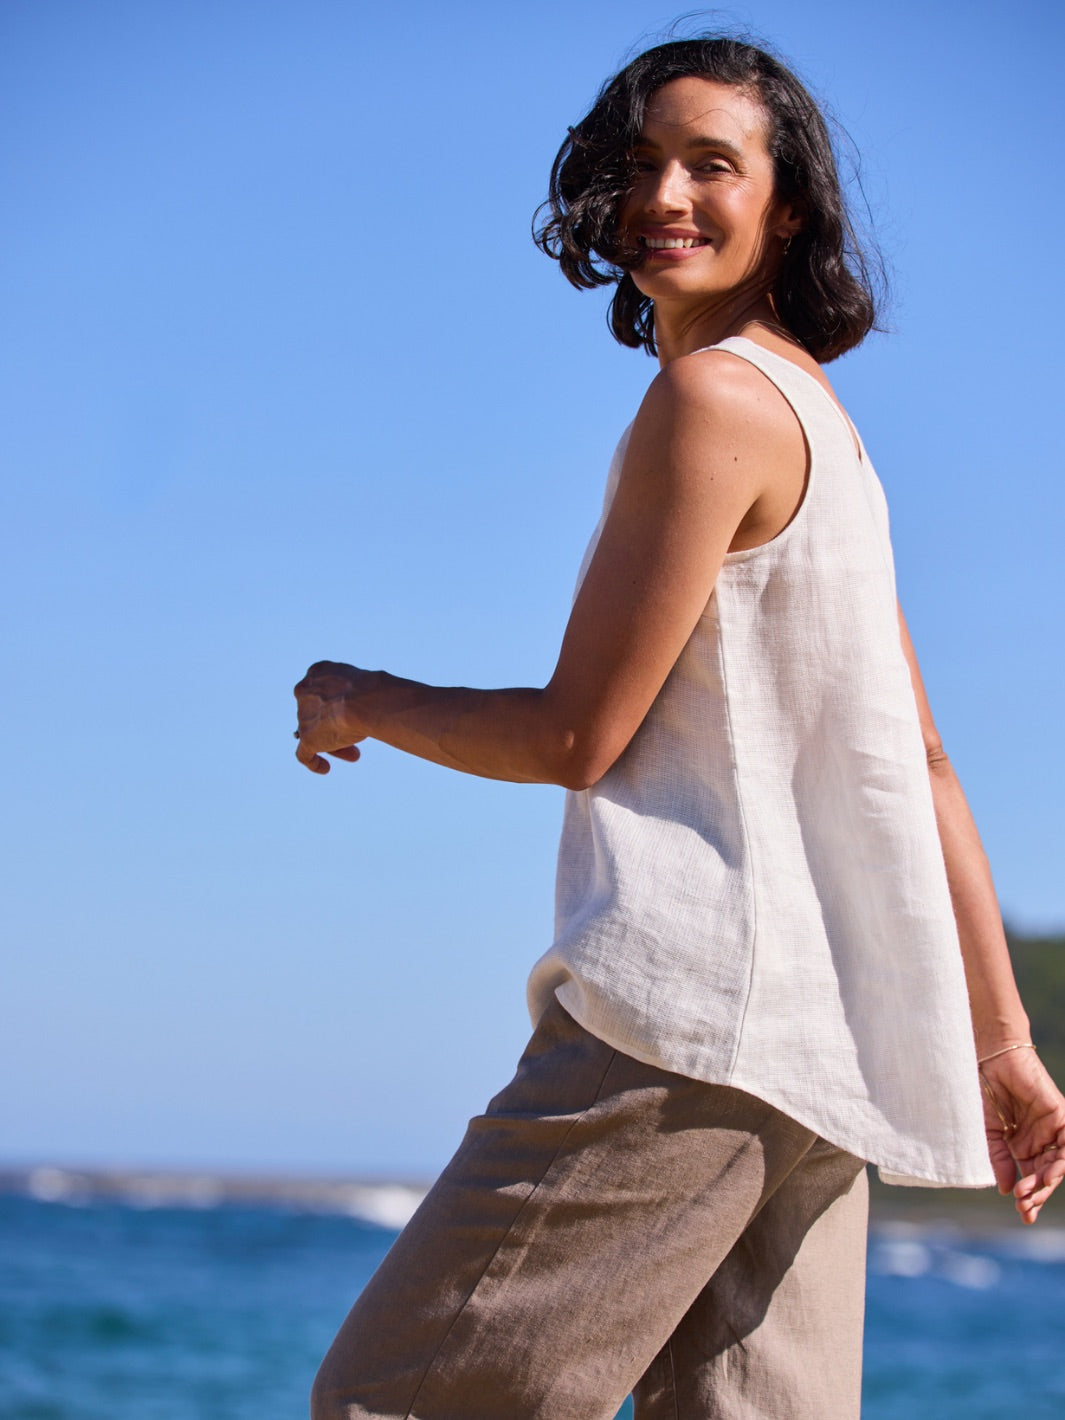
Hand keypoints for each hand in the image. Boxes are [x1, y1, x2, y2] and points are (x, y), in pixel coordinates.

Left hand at [293, 660, 368, 774]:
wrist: (364, 699)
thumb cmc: (372, 690)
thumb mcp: (365, 684)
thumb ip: (361, 694)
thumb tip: (378, 704)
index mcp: (317, 673)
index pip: (323, 691)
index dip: (336, 705)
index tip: (350, 715)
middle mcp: (305, 692)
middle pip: (319, 713)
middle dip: (336, 725)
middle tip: (355, 737)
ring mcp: (304, 716)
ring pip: (317, 733)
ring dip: (335, 744)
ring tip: (355, 754)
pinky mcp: (307, 737)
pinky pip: (304, 754)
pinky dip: (314, 762)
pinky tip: (325, 768)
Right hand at [979, 1046, 1064, 1223]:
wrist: (988, 1058)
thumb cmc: (981, 1091)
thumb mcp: (987, 1132)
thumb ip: (998, 1159)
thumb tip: (1006, 1189)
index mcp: (1021, 1146)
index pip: (1031, 1177)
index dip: (1030, 1197)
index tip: (1023, 1214)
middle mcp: (1039, 1140)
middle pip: (1046, 1175)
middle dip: (1038, 1194)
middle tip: (1025, 1208)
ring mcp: (1050, 1129)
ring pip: (1058, 1164)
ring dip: (1047, 1182)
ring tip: (1030, 1194)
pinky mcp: (1059, 1115)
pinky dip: (1062, 1162)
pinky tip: (1049, 1175)